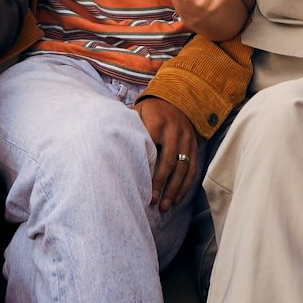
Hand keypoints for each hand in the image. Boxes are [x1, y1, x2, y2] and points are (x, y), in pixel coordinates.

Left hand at [134, 97, 197, 213]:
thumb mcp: (138, 111)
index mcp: (158, 121)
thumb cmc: (151, 110)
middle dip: (161, 182)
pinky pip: (192, 168)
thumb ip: (128, 126)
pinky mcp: (194, 145)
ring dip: (174, 189)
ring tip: (165, 205)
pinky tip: (177, 198)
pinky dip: (186, 185)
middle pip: (169, 160)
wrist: (177, 97)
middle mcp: (175, 130)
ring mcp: (186, 138)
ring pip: (183, 167)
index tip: (139, 184)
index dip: (147, 167)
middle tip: (152, 201)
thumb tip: (108, 142)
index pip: (152, 146)